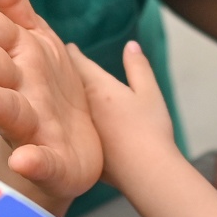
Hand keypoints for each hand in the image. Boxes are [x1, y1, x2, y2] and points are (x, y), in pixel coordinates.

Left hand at [69, 40, 181, 193]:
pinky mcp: (89, 150)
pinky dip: (81, 122)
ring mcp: (85, 131)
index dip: (73, 54)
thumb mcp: (149, 92)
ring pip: (76, 109)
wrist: (146, 171)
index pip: (79, 64)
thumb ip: (138, 66)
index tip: (68, 48)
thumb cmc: (150, 128)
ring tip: (72, 92)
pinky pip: (81, 130)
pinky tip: (84, 125)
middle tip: (66, 66)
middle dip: (70, 75)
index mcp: (98, 89)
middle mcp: (85, 108)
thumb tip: (131, 45)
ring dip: (73, 99)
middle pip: (73, 86)